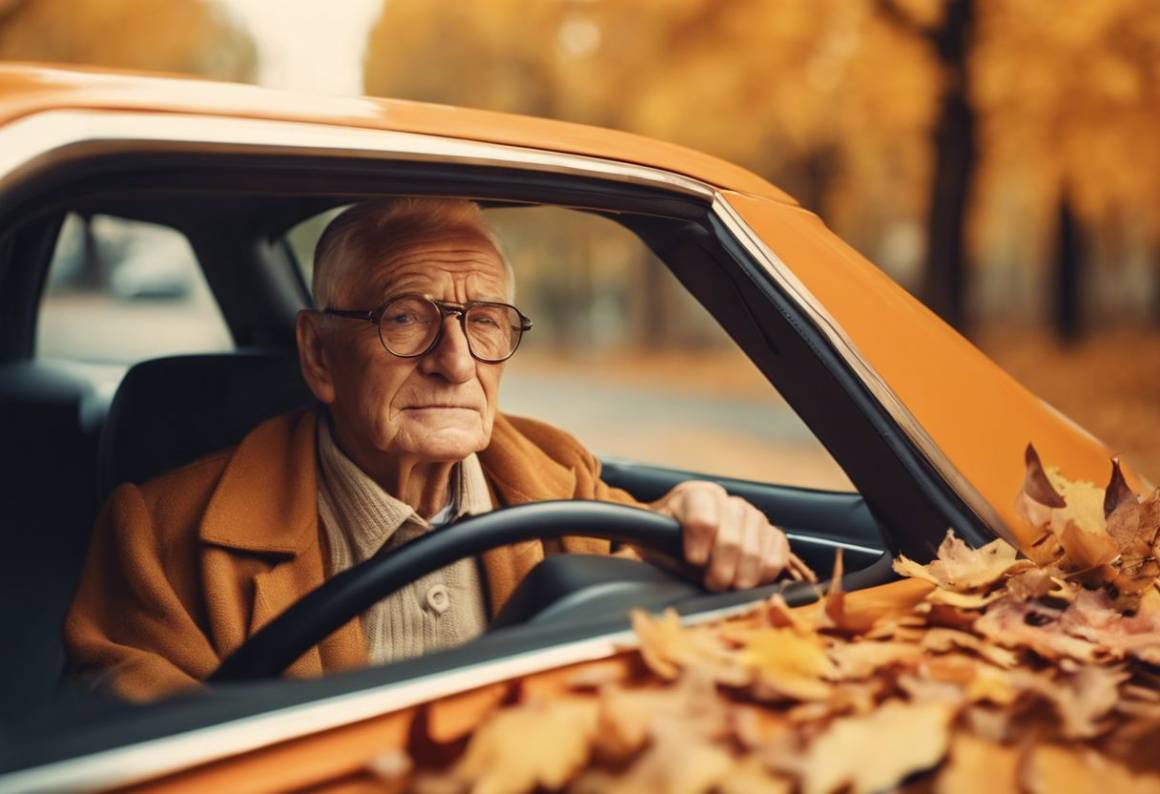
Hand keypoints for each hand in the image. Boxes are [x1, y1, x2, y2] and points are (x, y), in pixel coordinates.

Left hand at [650, 480, 815, 590]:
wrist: (681, 541)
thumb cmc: (665, 543)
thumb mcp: (654, 541)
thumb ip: (664, 548)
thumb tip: (689, 564)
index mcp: (693, 496)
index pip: (702, 515)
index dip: (699, 541)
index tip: (694, 561)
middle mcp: (725, 501)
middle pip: (732, 534)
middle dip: (723, 565)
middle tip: (714, 585)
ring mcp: (751, 515)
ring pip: (756, 543)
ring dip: (745, 571)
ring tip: (732, 587)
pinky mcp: (770, 532)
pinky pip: (778, 548)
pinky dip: (767, 569)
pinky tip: (753, 581)